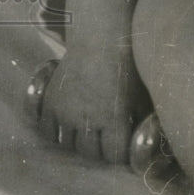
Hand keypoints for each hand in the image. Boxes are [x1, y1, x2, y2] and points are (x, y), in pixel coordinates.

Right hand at [36, 44, 152, 163]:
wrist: (100, 38)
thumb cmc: (128, 65)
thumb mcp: (141, 94)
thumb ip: (141, 121)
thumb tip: (145, 143)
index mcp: (113, 118)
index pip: (114, 156)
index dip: (120, 156)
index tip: (123, 150)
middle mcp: (86, 118)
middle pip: (90, 154)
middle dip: (101, 152)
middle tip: (106, 144)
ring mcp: (65, 111)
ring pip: (69, 146)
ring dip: (80, 144)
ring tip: (89, 136)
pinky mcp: (51, 102)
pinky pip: (48, 131)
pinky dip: (57, 134)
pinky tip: (68, 129)